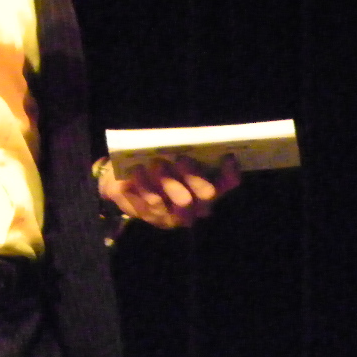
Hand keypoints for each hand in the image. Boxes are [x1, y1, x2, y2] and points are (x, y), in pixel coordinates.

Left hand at [98, 154, 240, 229]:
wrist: (126, 181)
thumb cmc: (156, 162)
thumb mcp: (169, 152)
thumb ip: (181, 148)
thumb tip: (186, 137)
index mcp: (208, 185)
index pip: (228, 182)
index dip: (230, 172)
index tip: (226, 156)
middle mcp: (198, 204)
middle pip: (207, 194)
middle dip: (195, 175)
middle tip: (181, 158)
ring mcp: (179, 215)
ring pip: (181, 202)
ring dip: (168, 181)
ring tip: (155, 163)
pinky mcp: (157, 218)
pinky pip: (154, 205)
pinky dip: (146, 187)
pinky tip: (138, 172)